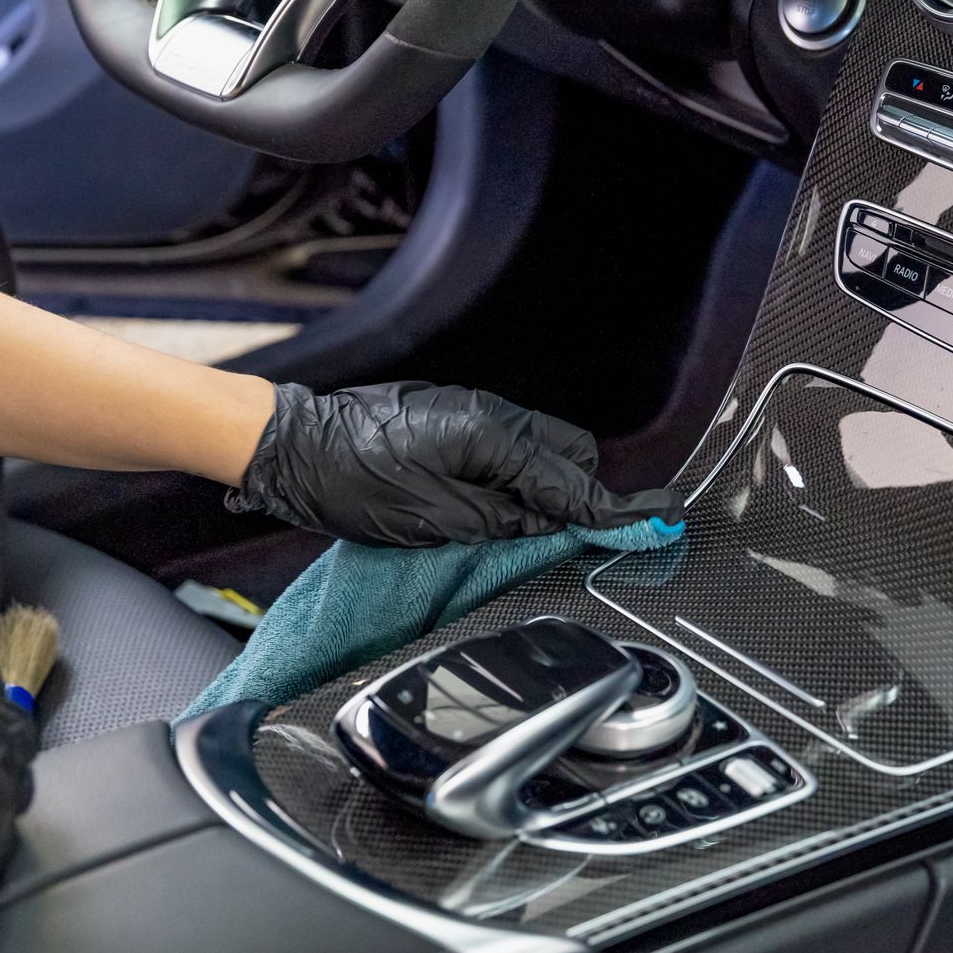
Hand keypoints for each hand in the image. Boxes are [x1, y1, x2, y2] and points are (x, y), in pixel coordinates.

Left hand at [228, 382, 683, 546]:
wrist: (296, 448)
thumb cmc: (353, 483)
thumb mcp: (437, 522)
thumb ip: (507, 524)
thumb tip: (556, 529)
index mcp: (492, 438)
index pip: (571, 483)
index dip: (612, 513)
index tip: (656, 524)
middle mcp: (491, 415)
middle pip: (571, 455)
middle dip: (575, 496)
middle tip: (558, 540)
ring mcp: (473, 412)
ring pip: (542, 451)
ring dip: (543, 488)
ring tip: (514, 527)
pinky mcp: (455, 420)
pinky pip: (510, 448)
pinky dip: (515, 478)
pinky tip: (493, 505)